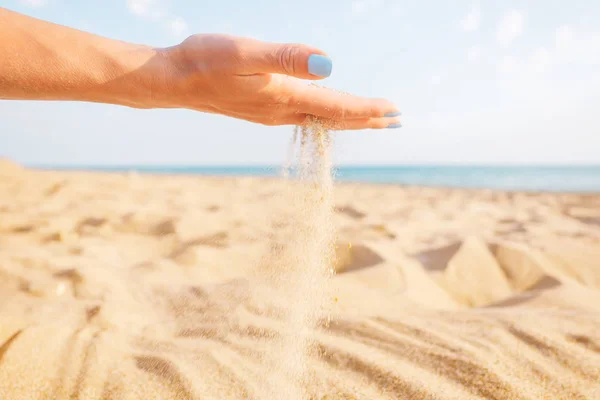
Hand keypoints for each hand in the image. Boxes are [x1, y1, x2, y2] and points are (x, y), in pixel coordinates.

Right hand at [152, 34, 401, 129]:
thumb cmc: (206, 61)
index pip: (337, 107)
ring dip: (349, 119)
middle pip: (335, 119)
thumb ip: (287, 58)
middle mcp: (283, 111)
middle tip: (395, 120)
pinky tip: (325, 113)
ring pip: (321, 119)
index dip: (368, 109)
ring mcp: (272, 113)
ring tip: (370, 120)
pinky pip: (305, 117)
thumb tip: (329, 65)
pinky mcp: (262, 109)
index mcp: (285, 98)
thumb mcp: (246, 54)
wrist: (174, 80)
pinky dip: (326, 116)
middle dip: (367, 119)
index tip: (394, 110)